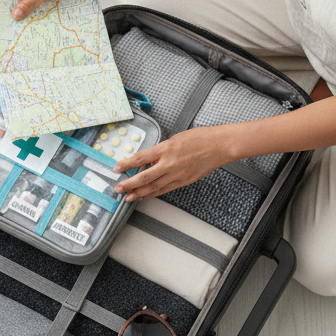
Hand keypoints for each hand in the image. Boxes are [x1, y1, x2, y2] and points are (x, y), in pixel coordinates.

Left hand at [111, 126, 228, 201]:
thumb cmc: (199, 138)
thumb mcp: (175, 139)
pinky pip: (165, 190)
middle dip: (129, 184)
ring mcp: (177, 175)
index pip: (140, 158)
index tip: (116, 168)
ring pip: (153, 187)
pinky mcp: (184, 181)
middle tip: (117, 189)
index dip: (126, 164)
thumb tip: (148, 160)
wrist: (219, 146)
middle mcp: (169, 163)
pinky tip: (144, 196)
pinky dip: (153, 194)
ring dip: (139, 193)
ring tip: (127, 197)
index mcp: (166, 149)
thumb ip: (160, 150)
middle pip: (144, 177)